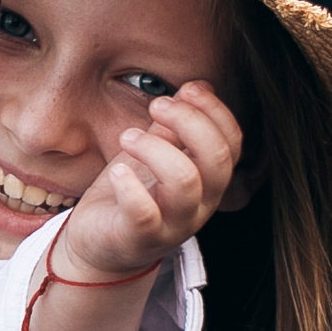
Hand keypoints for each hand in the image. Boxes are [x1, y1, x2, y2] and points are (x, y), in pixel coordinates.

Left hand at [50, 82, 243, 280]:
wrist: (99, 244)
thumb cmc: (131, 194)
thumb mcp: (155, 153)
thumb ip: (175, 126)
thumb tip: (199, 86)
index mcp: (208, 179)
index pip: (233, 142)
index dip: (215, 111)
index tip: (187, 89)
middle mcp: (200, 204)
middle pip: (217, 159)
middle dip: (189, 122)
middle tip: (156, 106)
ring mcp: (173, 224)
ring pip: (184, 181)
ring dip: (155, 148)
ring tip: (127, 137)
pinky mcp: (141, 238)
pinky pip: (144, 213)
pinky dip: (130, 187)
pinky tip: (117, 172)